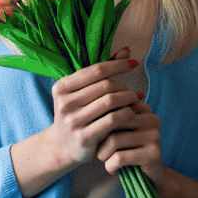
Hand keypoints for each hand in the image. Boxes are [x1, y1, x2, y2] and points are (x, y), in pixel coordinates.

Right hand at [9, 49, 139, 197]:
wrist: (61, 147)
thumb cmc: (76, 113)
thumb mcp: (81, 92)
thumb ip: (102, 72)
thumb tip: (127, 49)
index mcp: (61, 87)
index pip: (96, 70)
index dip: (118, 65)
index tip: (134, 63)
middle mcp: (64, 102)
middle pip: (105, 85)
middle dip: (124, 85)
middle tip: (134, 90)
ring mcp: (73, 120)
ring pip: (110, 101)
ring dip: (128, 98)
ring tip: (137, 99)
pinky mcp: (84, 136)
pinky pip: (112, 119)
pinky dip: (126, 113)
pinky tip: (133, 111)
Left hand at [96, 98, 161, 185]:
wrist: (148, 178)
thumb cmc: (128, 151)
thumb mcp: (119, 132)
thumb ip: (110, 118)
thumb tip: (91, 109)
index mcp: (143, 109)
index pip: (113, 107)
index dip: (100, 122)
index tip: (98, 134)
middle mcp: (151, 119)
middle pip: (112, 122)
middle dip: (99, 138)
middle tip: (98, 150)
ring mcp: (154, 136)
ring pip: (114, 140)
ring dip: (103, 154)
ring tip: (105, 160)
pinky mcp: (153, 154)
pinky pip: (120, 157)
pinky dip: (110, 166)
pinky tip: (112, 169)